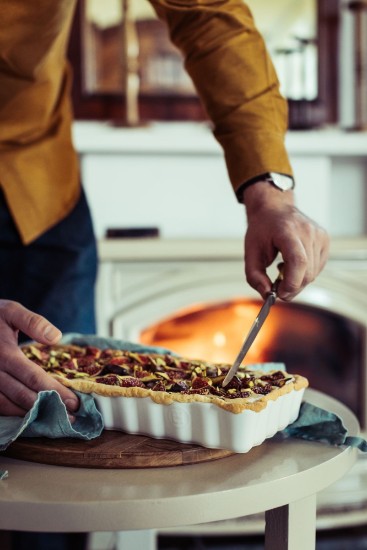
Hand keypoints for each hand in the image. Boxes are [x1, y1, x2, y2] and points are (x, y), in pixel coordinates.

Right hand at [0, 300, 79, 415]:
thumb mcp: (10, 311)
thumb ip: (33, 322)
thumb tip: (56, 337)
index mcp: (4, 353)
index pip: (33, 377)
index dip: (55, 391)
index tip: (74, 402)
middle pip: (22, 395)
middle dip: (48, 408)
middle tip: (71, 417)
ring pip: (7, 406)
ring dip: (30, 415)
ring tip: (53, 419)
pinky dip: (12, 414)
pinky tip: (29, 417)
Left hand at [242, 182, 329, 300]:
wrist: (274, 208)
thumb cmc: (261, 230)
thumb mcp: (250, 253)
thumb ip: (254, 277)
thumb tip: (267, 295)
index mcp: (287, 231)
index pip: (298, 262)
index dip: (291, 283)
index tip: (279, 293)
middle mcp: (308, 231)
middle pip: (307, 272)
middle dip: (292, 287)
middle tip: (277, 288)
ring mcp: (319, 235)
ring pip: (314, 273)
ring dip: (298, 280)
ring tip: (282, 269)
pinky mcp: (325, 240)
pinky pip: (318, 268)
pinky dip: (305, 273)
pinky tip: (292, 263)